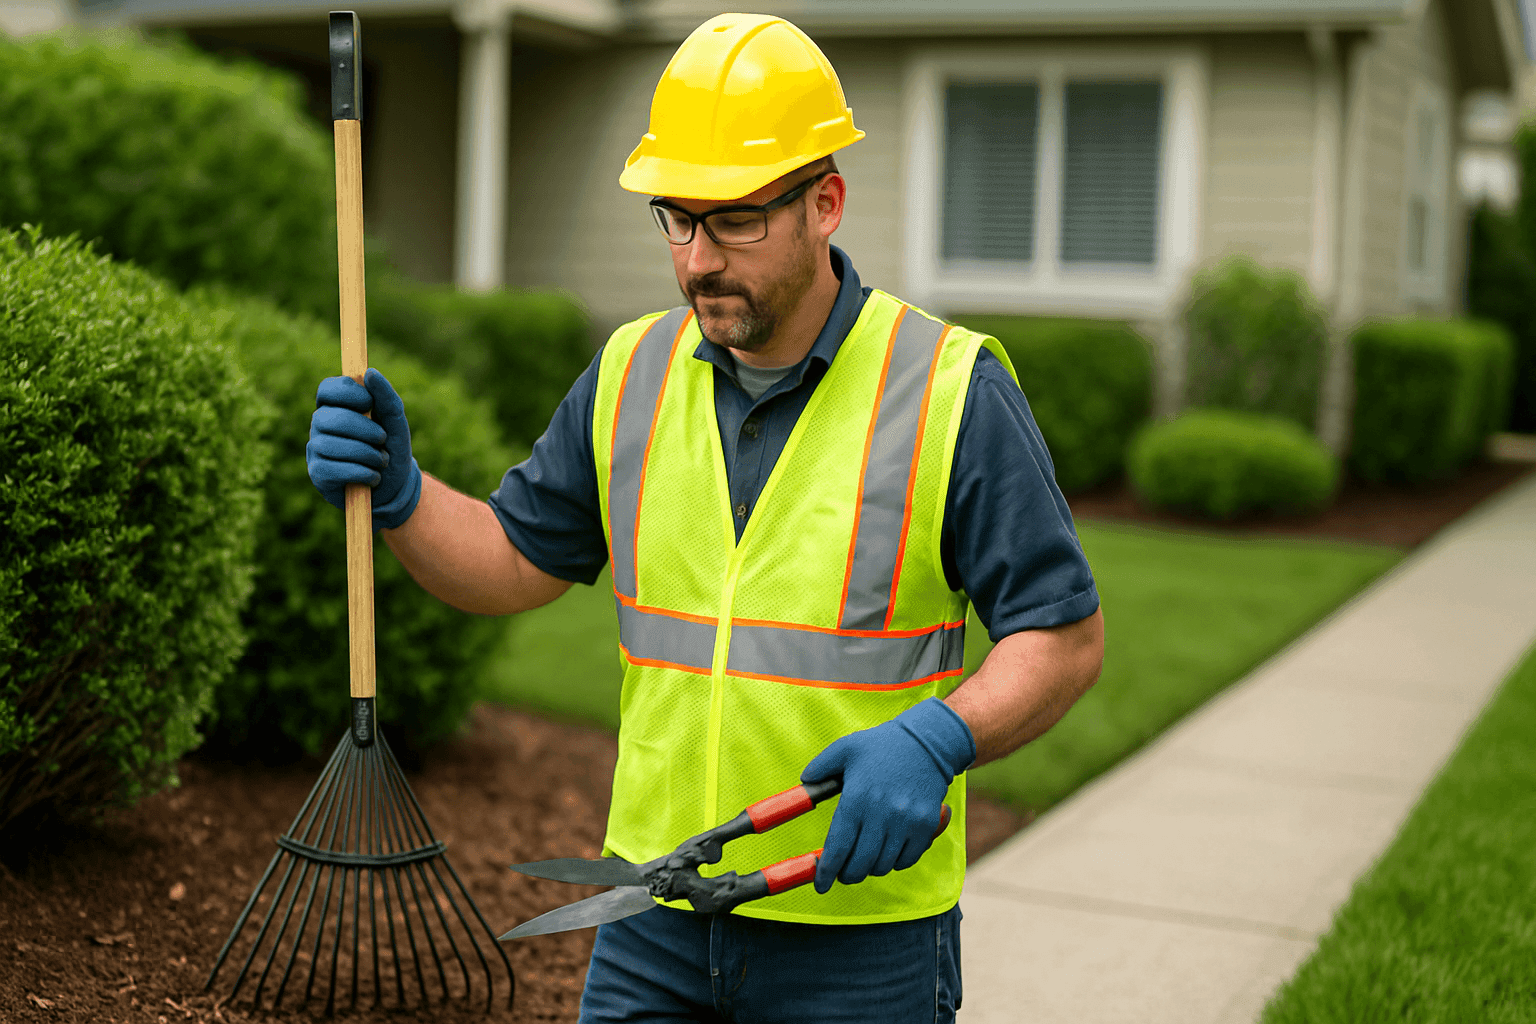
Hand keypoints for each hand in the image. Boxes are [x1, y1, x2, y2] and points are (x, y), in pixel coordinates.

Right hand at [306, 367, 421, 530]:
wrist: (396, 487)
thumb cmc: (391, 448)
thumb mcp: (396, 423)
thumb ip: (386, 397)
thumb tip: (369, 373)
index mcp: (336, 406)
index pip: (328, 388)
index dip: (348, 393)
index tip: (370, 403)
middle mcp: (320, 424)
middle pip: (329, 418)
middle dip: (364, 429)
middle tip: (383, 439)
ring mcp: (316, 449)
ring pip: (331, 445)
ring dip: (366, 454)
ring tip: (381, 461)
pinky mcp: (318, 473)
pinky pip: (332, 469)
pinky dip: (360, 473)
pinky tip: (372, 477)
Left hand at [800, 697, 975, 893]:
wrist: (928, 742)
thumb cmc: (882, 745)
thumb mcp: (845, 748)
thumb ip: (820, 767)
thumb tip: (804, 783)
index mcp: (857, 798)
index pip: (838, 847)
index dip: (826, 871)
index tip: (820, 884)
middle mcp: (881, 814)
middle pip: (860, 864)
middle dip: (847, 874)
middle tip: (844, 871)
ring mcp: (906, 822)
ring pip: (883, 865)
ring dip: (870, 868)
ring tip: (866, 857)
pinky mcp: (926, 826)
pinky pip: (907, 860)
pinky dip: (895, 862)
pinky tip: (889, 850)